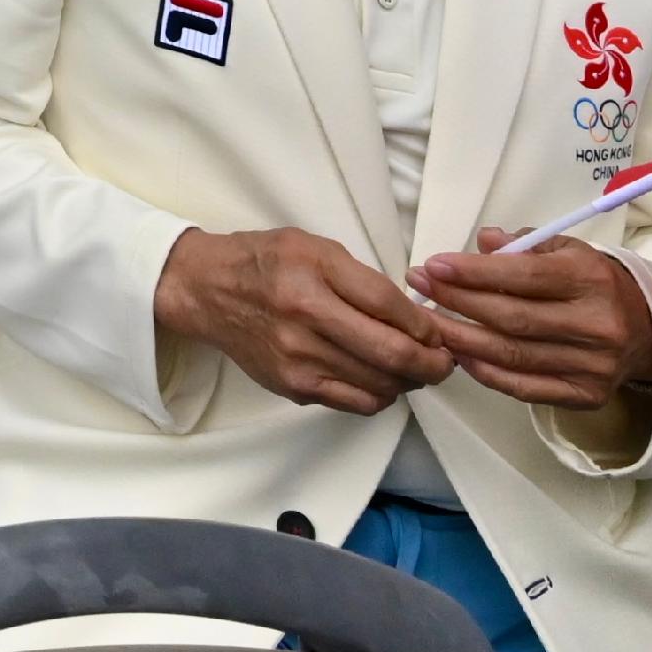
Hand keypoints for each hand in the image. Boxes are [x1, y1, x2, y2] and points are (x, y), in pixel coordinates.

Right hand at [153, 227, 452, 415]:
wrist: (206, 290)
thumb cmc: (264, 262)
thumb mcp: (316, 248)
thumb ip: (365, 281)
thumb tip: (416, 319)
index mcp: (311, 281)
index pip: (390, 309)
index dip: (427, 325)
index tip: (439, 330)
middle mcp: (303, 325)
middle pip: (392, 355)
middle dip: (433, 363)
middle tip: (445, 360)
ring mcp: (297, 362)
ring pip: (380, 385)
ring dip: (410, 381)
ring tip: (415, 368)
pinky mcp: (292, 387)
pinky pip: (355, 403)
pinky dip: (380, 395)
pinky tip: (381, 379)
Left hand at [414, 230, 651, 409]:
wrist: (647, 330)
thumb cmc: (593, 284)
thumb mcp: (568, 251)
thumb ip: (525, 244)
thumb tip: (485, 242)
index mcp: (592, 280)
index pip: (524, 275)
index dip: (474, 272)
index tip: (433, 265)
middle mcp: (596, 324)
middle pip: (511, 317)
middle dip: (456, 302)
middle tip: (419, 287)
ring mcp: (592, 365)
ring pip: (511, 354)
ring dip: (460, 339)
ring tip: (426, 323)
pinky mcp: (585, 395)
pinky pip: (523, 386)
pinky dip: (484, 372)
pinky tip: (458, 354)